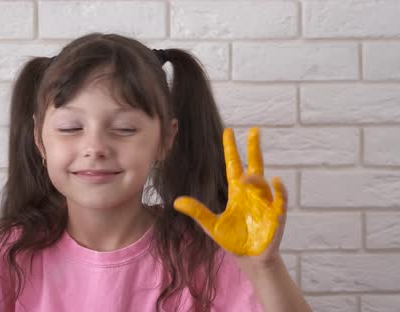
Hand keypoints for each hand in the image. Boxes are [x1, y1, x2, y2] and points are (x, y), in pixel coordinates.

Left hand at [173, 128, 285, 261]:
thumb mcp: (211, 225)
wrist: (249, 258)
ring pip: (262, 182)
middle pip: (254, 165)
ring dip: (255, 178)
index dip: (231, 149)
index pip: (234, 165)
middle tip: (255, 130)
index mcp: (237, 192)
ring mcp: (265, 203)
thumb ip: (197, 212)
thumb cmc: (233, 240)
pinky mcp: (276, 215)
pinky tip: (276, 180)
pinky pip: (280, 199)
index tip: (229, 131)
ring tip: (246, 177)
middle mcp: (252, 193)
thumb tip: (176, 201)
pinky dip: (279, 190)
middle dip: (254, 148)